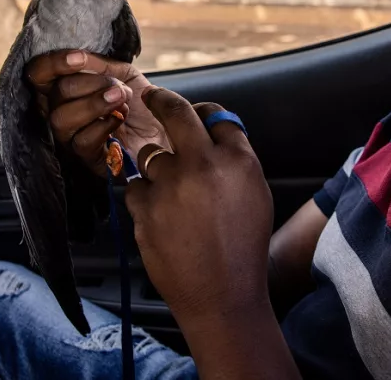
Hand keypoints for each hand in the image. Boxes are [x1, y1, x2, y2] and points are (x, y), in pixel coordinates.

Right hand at [25, 50, 168, 175]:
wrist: (165, 132)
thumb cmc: (140, 104)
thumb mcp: (122, 74)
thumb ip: (98, 64)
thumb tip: (78, 56)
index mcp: (66, 89)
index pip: (39, 74)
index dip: (54, 63)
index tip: (79, 59)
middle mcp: (61, 112)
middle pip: (55, 94)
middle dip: (91, 84)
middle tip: (119, 87)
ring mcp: (70, 137)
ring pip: (61, 119)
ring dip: (95, 104)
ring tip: (121, 99)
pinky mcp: (86, 158)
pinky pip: (82, 141)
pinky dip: (104, 125)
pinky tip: (121, 119)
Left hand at [125, 88, 274, 329]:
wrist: (222, 296)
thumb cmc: (241, 246)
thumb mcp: (255, 193)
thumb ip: (235, 157)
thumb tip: (212, 128)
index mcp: (238, 160)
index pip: (216, 115)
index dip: (203, 112)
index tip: (192, 112)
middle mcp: (204, 166)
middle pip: (177, 113)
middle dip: (161, 99)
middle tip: (150, 94)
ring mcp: (171, 186)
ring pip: (151, 154)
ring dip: (157, 167)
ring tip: (174, 196)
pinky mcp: (145, 208)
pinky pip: (136, 186)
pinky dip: (145, 197)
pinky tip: (163, 218)